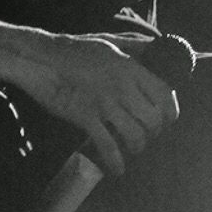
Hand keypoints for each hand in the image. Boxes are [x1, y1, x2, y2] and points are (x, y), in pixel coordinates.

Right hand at [11, 31, 179, 175]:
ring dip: (136, 147)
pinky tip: (118, 168)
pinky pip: (108, 146)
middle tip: (146, 133)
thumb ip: (133, 48)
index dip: (170, 111)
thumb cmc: (74, 50)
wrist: (41, 59)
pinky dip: (115, 162)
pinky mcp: (86, 117)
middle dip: (153, 132)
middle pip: (153, 119)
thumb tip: (155, 47)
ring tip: (131, 147)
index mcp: (129, 67)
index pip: (163, 93)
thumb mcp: (108, 42)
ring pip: (135, 135)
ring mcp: (104, 103)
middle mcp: (122, 86)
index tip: (166, 118)